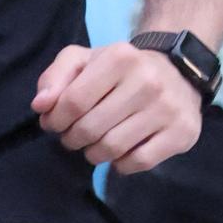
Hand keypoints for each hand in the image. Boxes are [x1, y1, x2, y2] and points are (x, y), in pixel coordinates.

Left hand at [32, 39, 202, 172]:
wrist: (178, 73)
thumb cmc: (121, 70)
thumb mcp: (85, 60)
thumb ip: (55, 77)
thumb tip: (40, 106)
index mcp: (120, 57)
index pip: (72, 102)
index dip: (55, 120)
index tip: (54, 123)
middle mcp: (147, 81)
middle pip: (90, 129)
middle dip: (72, 139)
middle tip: (74, 136)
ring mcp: (167, 109)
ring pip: (112, 149)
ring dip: (93, 154)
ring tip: (94, 145)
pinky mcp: (181, 133)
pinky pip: (139, 162)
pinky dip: (121, 164)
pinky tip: (120, 153)